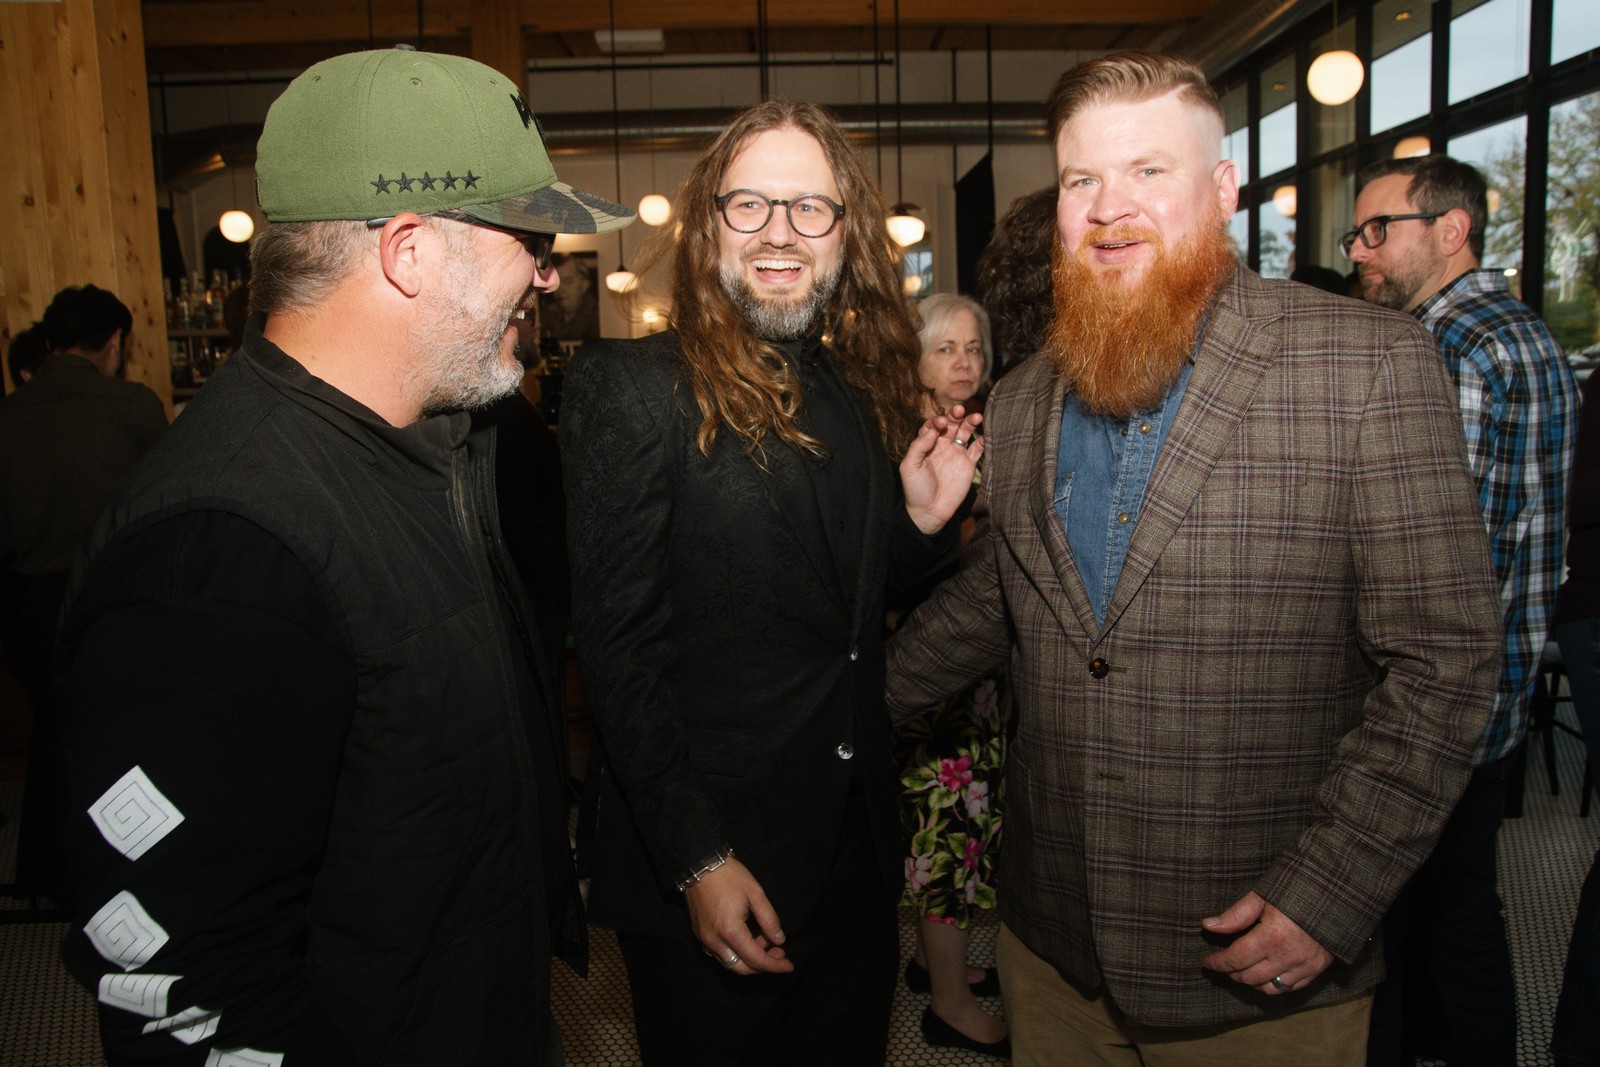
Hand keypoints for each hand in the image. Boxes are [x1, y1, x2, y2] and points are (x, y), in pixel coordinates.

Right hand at [684, 857, 793, 975]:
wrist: (700, 864)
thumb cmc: (729, 875)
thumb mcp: (755, 893)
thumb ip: (769, 920)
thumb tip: (779, 939)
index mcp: (731, 931)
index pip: (756, 959)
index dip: (774, 965)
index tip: (789, 966)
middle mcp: (715, 941)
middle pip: (741, 968)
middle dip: (762, 965)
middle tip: (778, 952)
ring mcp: (704, 939)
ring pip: (729, 963)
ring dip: (749, 959)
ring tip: (764, 942)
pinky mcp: (699, 934)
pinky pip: (719, 954)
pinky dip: (736, 953)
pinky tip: (747, 940)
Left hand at [902, 405, 984, 534]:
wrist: (930, 512)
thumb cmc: (916, 489)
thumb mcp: (910, 467)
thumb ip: (919, 447)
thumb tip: (932, 429)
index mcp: (927, 444)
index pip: (933, 425)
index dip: (937, 420)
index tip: (941, 422)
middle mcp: (942, 445)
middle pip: (951, 424)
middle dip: (956, 415)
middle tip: (960, 409)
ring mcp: (956, 454)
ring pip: (965, 432)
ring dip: (971, 423)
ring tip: (977, 417)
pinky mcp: (968, 465)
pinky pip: (977, 449)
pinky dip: (982, 441)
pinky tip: (985, 435)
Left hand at [1200, 891, 1332, 994]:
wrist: (1336, 891)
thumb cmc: (1296, 888)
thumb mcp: (1262, 896)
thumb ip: (1235, 915)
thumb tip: (1208, 926)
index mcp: (1272, 936)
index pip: (1236, 959)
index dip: (1218, 963)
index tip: (1207, 962)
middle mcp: (1288, 956)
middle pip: (1250, 977)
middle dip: (1232, 973)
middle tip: (1223, 964)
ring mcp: (1305, 965)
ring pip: (1269, 988)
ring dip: (1251, 982)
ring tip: (1241, 971)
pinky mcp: (1317, 969)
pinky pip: (1290, 988)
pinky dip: (1273, 985)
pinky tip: (1265, 975)